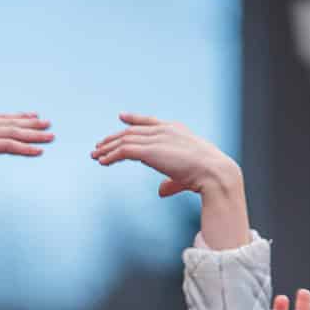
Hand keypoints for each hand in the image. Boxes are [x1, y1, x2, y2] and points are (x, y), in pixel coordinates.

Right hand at [0, 113, 52, 234]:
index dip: (17, 118)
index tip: (32, 117)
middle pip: (10, 122)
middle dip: (31, 124)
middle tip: (48, 125)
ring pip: (13, 133)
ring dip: (33, 136)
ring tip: (50, 137)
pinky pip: (8, 146)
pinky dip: (24, 148)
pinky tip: (37, 151)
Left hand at [93, 114, 245, 247]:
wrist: (213, 172)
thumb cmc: (205, 176)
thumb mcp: (185, 175)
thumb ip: (170, 181)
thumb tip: (160, 191)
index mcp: (175, 130)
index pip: (149, 122)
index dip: (134, 120)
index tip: (121, 118)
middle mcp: (164, 131)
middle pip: (131, 132)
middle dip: (113, 139)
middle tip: (99, 146)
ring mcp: (157, 139)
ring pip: (125, 140)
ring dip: (108, 148)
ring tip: (96, 155)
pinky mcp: (150, 150)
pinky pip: (124, 150)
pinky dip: (111, 155)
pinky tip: (102, 162)